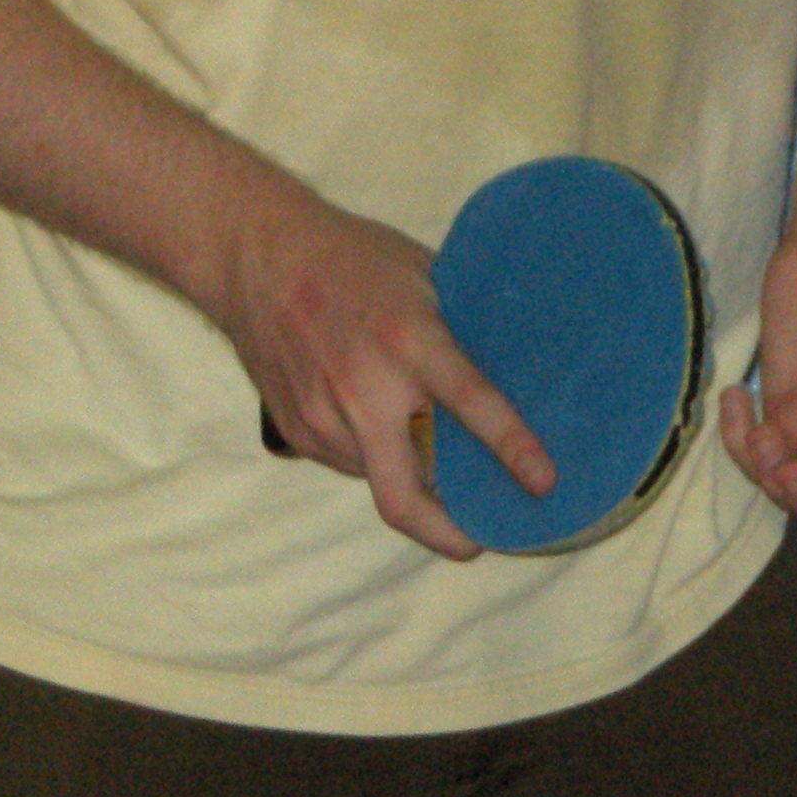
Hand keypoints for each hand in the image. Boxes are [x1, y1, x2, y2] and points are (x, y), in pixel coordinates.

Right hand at [218, 190, 552, 558]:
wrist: (253, 255)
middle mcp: (364, 389)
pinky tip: (385, 430)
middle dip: (447, 534)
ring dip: (413, 483)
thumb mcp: (423, 274)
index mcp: (409, 340)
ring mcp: (323, 415)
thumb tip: (522, 368)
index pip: (470, 403)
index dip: (512, 448)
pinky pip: (351, 465)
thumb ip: (463, 326)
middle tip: (478, 541)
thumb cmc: (353, 259)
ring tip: (437, 466)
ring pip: (382, 482)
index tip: (543, 483)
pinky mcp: (297, 431)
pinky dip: (377, 459)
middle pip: (404, 496)